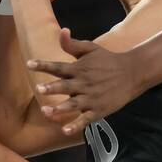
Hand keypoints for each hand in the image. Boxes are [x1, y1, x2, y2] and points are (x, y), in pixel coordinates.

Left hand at [29, 28, 144, 132]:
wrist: (132, 73)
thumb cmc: (108, 60)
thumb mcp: (91, 49)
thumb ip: (73, 44)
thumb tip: (62, 30)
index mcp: (79, 69)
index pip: (58, 67)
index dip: (43, 65)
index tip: (29, 64)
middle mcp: (83, 83)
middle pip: (65, 86)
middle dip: (52, 87)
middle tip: (40, 88)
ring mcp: (91, 98)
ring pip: (73, 104)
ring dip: (60, 108)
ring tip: (47, 111)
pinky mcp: (98, 110)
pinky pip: (85, 119)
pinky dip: (76, 125)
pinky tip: (65, 130)